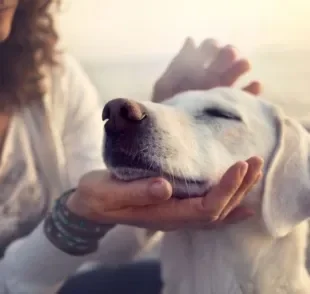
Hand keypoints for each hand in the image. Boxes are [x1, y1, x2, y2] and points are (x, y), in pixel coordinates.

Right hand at [66, 156, 262, 230]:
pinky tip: (242, 201)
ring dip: (238, 193)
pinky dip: (228, 205)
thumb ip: (135, 192)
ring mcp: (175, 214)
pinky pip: (207, 210)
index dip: (225, 190)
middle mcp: (173, 218)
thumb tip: (165, 187)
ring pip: (216, 211)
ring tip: (254, 172)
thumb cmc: (97, 197)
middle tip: (254, 162)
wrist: (90, 204)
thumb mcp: (108, 193)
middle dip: (239, 188)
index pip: (204, 208)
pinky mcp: (173, 205)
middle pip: (217, 210)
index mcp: (161, 215)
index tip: (239, 166)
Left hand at [152, 38, 261, 102]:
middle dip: (228, 53)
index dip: (212, 46)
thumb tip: (191, 40)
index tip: (213, 49)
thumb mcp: (166, 85)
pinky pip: (244, 98)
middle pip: (224, 59)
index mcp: (195, 69)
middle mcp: (210, 77)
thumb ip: (178, 64)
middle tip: (229, 54)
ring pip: (235, 75)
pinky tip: (256, 85)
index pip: (208, 49)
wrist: (172, 132)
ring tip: (244, 65)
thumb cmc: (166, 108)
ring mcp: (220, 92)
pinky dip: (252, 91)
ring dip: (241, 66)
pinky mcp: (229, 107)